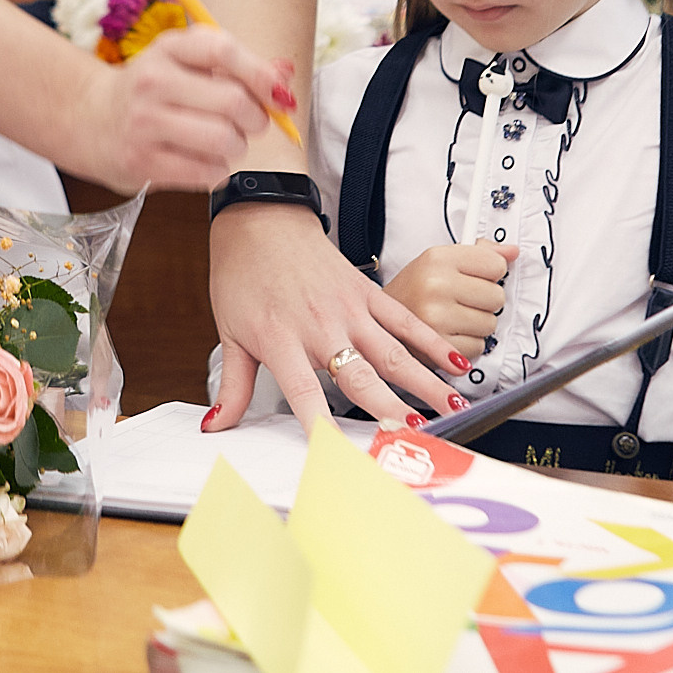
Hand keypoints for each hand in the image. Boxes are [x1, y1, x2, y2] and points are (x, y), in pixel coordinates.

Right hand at [75, 25, 272, 193]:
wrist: (93, 120)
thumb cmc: (156, 91)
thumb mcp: (188, 64)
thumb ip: (239, 66)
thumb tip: (286, 75)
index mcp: (167, 48)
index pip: (223, 50)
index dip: (260, 73)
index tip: (276, 93)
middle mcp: (152, 81)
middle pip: (233, 101)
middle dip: (257, 118)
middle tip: (251, 123)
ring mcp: (144, 123)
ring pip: (224, 140)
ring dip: (237, 146)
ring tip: (224, 142)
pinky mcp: (141, 162)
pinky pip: (207, 172)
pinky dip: (218, 170)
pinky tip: (204, 161)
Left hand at [206, 203, 467, 431]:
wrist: (260, 220)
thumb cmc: (243, 275)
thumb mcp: (230, 334)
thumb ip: (232, 387)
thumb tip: (216, 426)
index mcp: (282, 340)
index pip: (304, 392)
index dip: (320, 424)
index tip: (338, 452)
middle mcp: (319, 326)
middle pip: (360, 375)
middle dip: (389, 408)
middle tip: (414, 434)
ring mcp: (348, 309)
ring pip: (393, 352)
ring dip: (425, 382)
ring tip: (452, 408)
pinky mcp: (367, 292)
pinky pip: (404, 320)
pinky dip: (432, 341)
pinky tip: (456, 363)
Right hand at [384, 241, 519, 360]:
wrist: (378, 323)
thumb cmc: (414, 291)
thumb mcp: (438, 261)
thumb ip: (478, 253)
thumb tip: (512, 252)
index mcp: (436, 258)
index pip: (495, 263)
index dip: (489, 273)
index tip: (475, 277)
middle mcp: (435, 284)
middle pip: (497, 296)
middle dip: (484, 301)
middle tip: (461, 300)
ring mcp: (436, 317)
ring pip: (490, 324)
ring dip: (477, 324)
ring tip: (453, 318)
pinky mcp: (438, 347)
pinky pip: (478, 347)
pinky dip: (468, 344)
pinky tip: (449, 334)